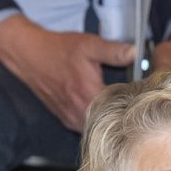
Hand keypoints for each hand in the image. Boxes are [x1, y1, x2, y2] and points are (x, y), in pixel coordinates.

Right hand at [0, 15, 131, 131]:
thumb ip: (113, 51)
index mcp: (89, 96)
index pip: (121, 108)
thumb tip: (134, 53)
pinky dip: (95, 117)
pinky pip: (86, 125)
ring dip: (108, 116)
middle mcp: (79, 113)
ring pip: (98, 125)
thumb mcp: (89, 45)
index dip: (133, 100)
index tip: (140, 92)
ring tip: (116, 102)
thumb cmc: (58, 50)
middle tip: (131, 98)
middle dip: (122, 111)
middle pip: (111, 121)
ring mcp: (71, 119)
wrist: (30, 56)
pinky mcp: (66, 120)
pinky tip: (99, 104)